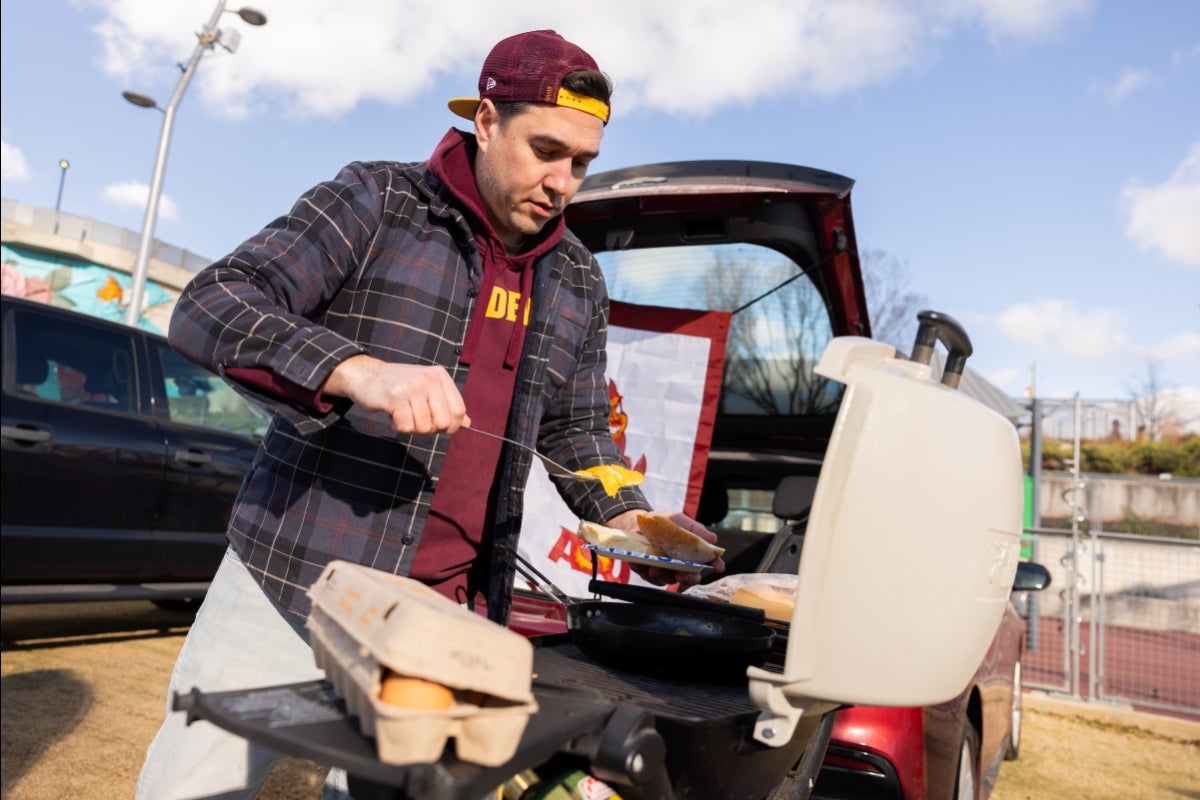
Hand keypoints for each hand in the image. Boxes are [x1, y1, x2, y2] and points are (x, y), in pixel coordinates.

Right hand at [324, 354, 469, 433]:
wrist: (366, 375)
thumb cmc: (399, 387)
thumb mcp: (427, 390)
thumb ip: (447, 405)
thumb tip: (468, 423)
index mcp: (440, 376)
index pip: (459, 411)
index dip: (451, 426)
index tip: (437, 425)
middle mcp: (428, 378)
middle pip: (443, 422)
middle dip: (430, 429)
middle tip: (415, 419)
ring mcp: (412, 386)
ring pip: (423, 427)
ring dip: (411, 427)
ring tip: (402, 413)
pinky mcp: (395, 397)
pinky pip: (406, 427)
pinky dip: (398, 427)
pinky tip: (393, 414)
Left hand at [605, 509, 724, 587]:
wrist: (640, 521)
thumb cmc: (665, 522)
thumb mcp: (681, 521)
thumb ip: (696, 530)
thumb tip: (713, 539)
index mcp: (692, 554)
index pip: (707, 563)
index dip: (715, 566)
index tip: (718, 567)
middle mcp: (680, 565)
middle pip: (690, 578)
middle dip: (688, 578)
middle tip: (683, 574)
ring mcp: (665, 570)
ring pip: (667, 579)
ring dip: (663, 575)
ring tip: (655, 568)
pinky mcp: (648, 571)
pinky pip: (648, 576)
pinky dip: (644, 571)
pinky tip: (641, 564)